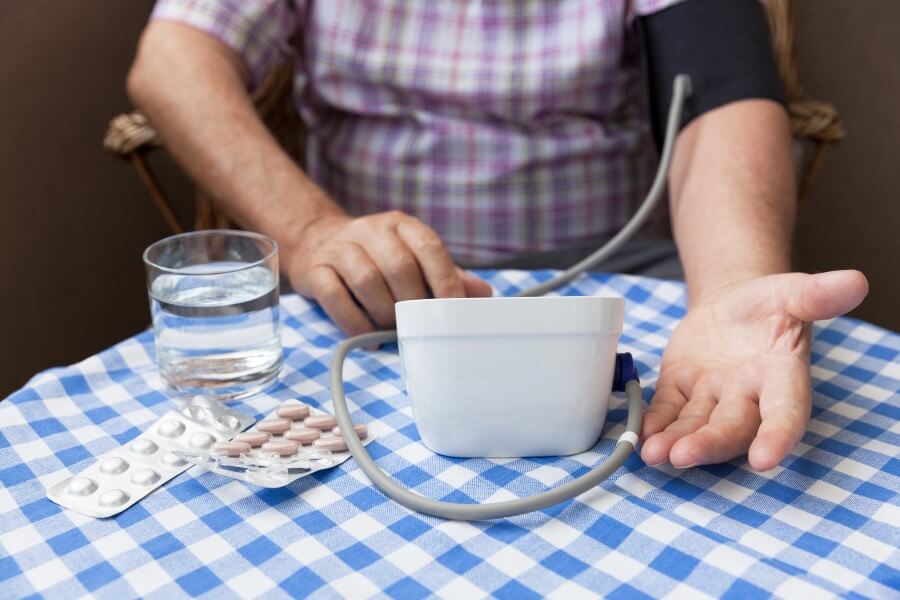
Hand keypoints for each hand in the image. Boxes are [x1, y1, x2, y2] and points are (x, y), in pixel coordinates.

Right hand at [285, 211, 491, 334]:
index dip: (445, 280)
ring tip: (392, 330)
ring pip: (367, 280)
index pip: (429, 248)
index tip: (454, 309)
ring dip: (384, 313)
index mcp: (401, 225)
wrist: (317, 241)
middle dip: (413, 302)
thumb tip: (482, 294)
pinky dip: (355, 322)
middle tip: (420, 325)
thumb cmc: (377, 256)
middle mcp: (370, 230)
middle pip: (398, 266)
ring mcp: (339, 248)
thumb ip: (446, 274)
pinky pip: (335, 297)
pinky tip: (368, 336)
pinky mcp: (314, 270)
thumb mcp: (413, 257)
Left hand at [640, 270, 867, 470]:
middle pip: (731, 428)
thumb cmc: (770, 303)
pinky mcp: (681, 391)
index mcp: (781, 377)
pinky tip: (640, 434)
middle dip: (708, 444)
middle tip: (682, 456)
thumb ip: (818, 294)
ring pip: (695, 426)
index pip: (785, 413)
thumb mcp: (791, 292)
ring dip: (674, 441)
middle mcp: (747, 396)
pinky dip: (653, 423)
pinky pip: (667, 411)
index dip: (776, 436)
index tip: (764, 460)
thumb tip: (855, 282)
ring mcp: (712, 397)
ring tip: (653, 453)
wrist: (734, 303)